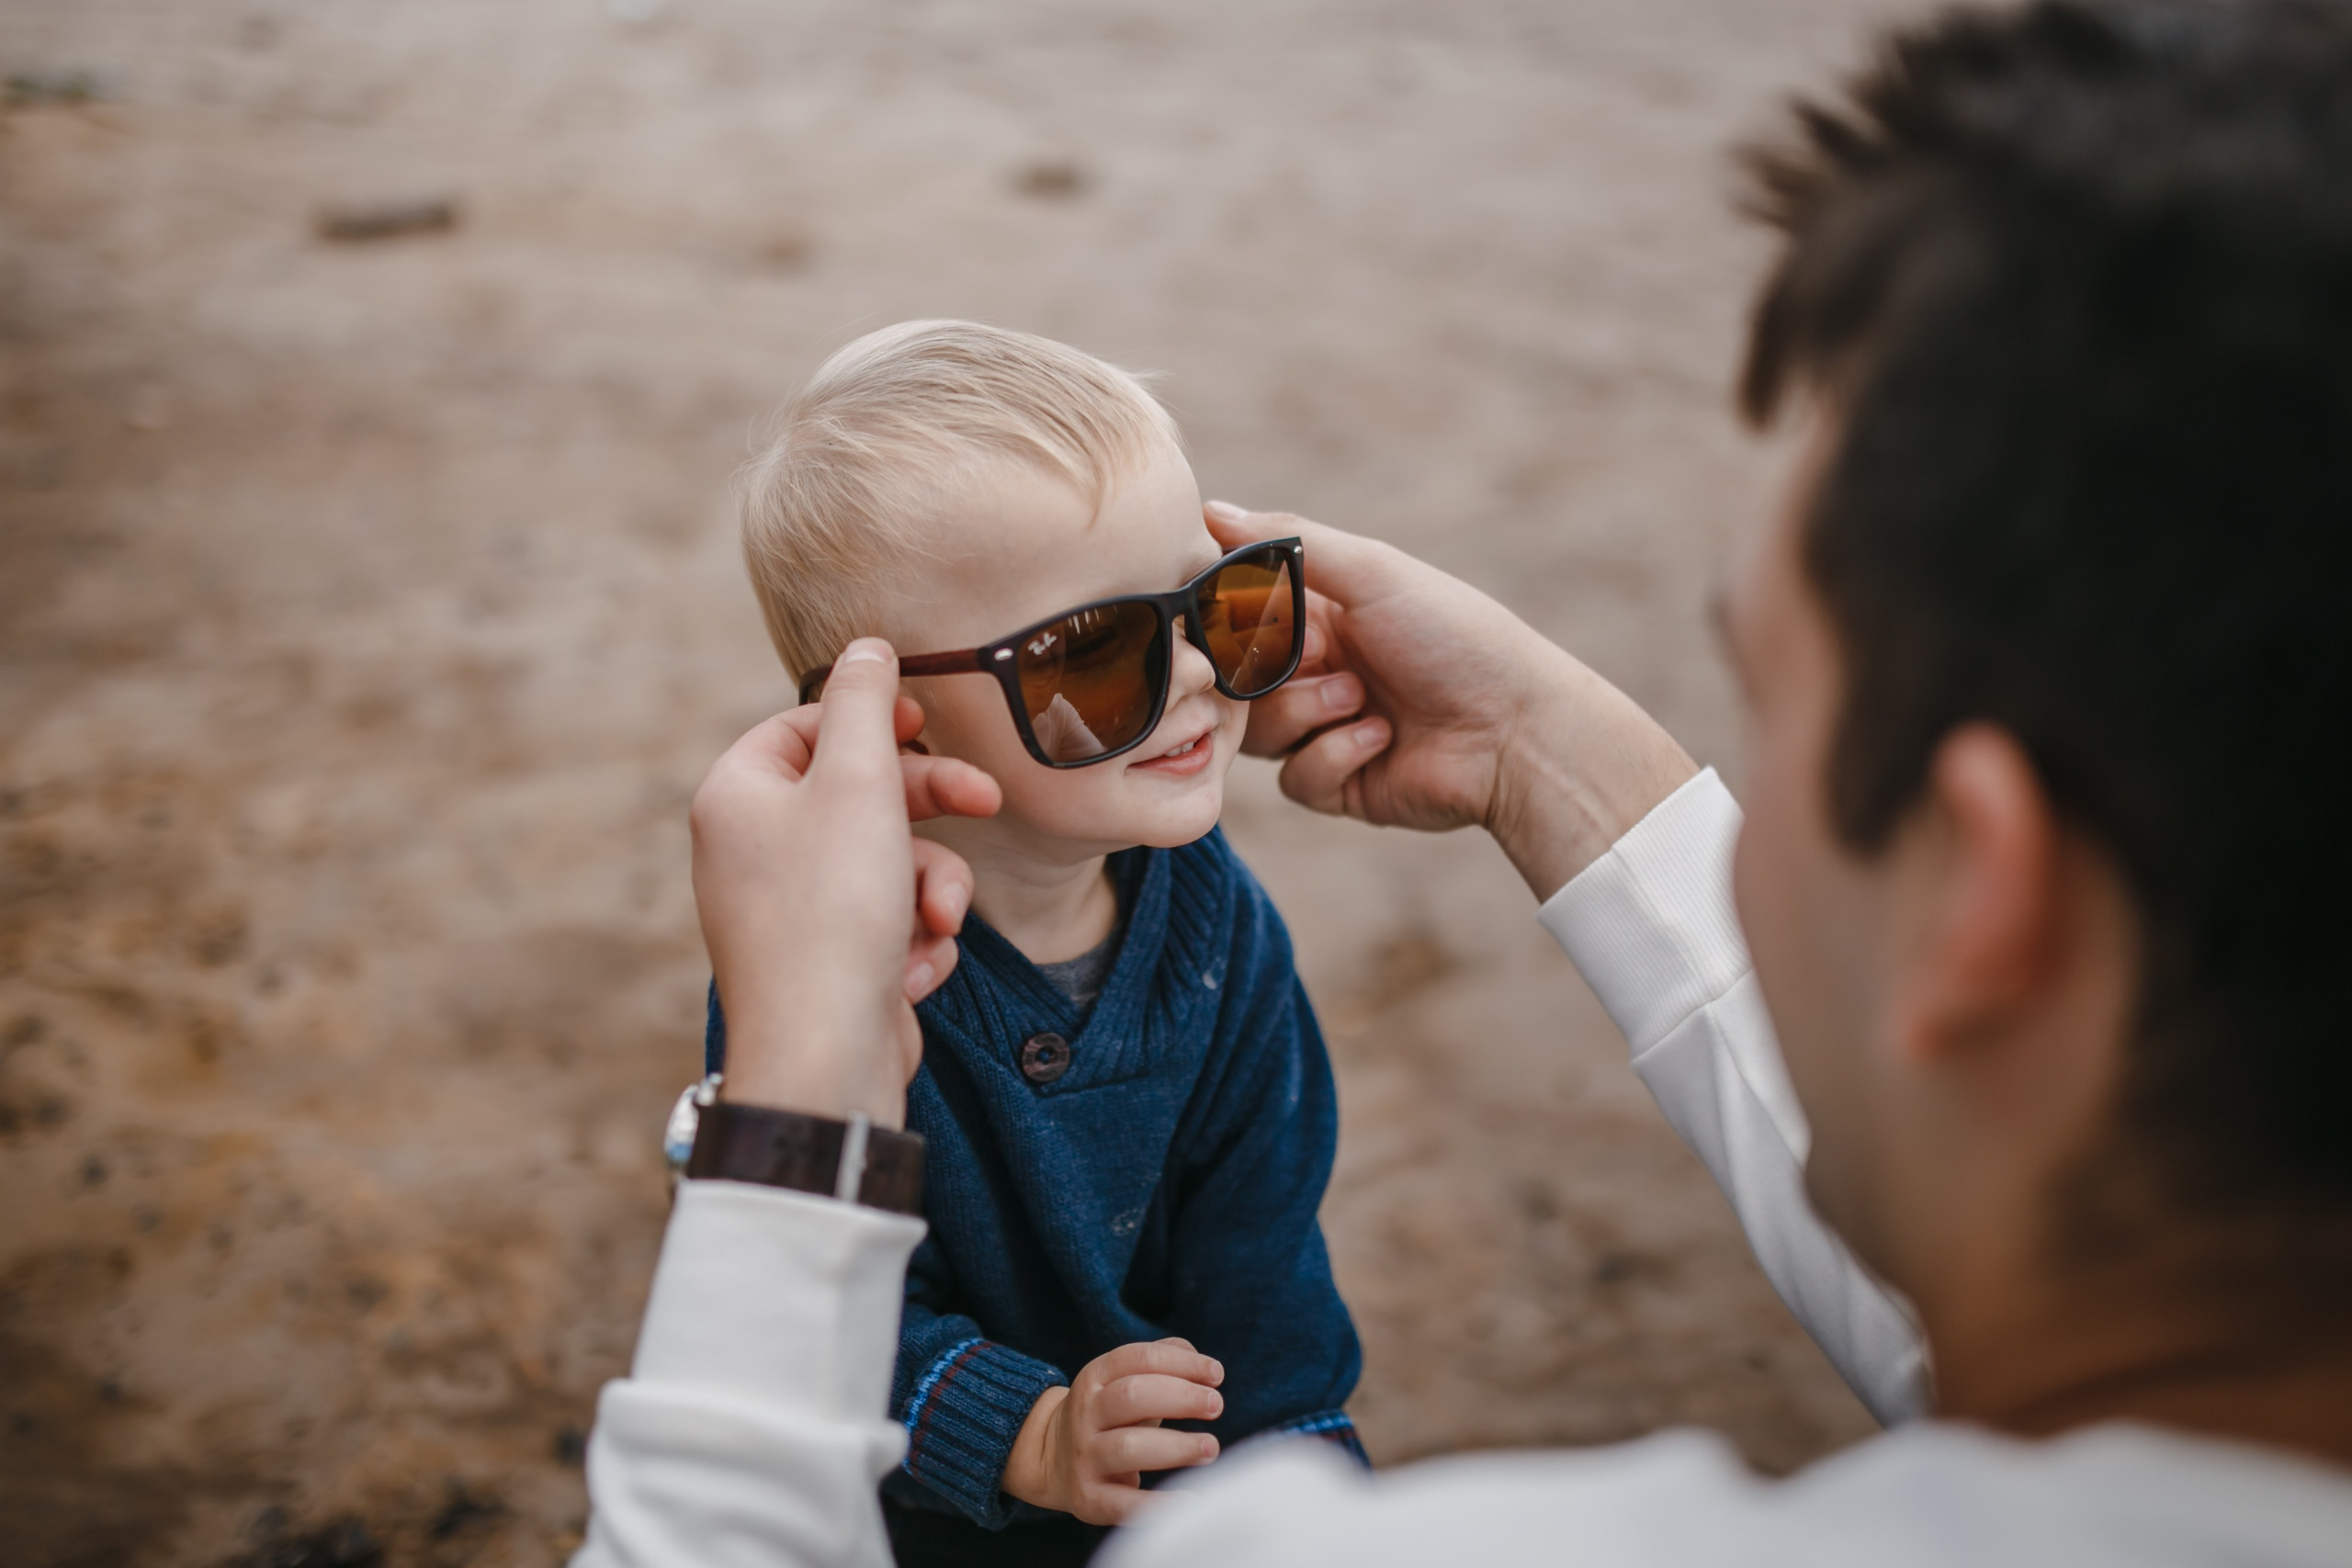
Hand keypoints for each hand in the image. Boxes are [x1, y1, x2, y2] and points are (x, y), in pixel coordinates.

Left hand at [689, 640, 1002, 1126]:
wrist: (825, 1056)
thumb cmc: (831, 915)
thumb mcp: (857, 783)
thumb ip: (864, 705)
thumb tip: (866, 646)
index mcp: (737, 797)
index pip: (806, 726)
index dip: (873, 720)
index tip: (925, 724)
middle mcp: (752, 852)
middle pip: (857, 794)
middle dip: (928, 807)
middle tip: (985, 801)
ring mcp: (788, 913)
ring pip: (888, 863)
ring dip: (932, 888)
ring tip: (940, 922)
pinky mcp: (827, 964)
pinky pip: (888, 924)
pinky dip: (915, 940)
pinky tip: (913, 971)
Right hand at [1001, 1339, 1225, 1525]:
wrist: (1051, 1459)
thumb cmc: (1110, 1415)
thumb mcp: (1123, 1380)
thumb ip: (1163, 1362)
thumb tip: (1205, 1367)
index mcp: (1095, 1378)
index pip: (1139, 1358)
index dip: (1181, 1362)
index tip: (1216, 1374)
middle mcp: (1085, 1413)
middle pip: (1132, 1396)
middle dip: (1181, 1397)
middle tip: (1216, 1405)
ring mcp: (1084, 1456)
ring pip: (1128, 1447)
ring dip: (1177, 1446)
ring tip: (1210, 1448)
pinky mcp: (1087, 1497)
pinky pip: (1123, 1503)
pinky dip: (1158, 1503)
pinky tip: (1190, 1499)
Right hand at [1205, 501, 1697, 897]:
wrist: (1516, 730)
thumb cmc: (1454, 637)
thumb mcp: (1373, 574)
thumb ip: (1287, 542)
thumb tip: (1210, 509)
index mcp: (1321, 614)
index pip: (1235, 614)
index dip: (1225, 618)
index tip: (1226, 612)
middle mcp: (1316, 671)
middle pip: (1234, 679)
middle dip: (1268, 671)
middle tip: (1312, 657)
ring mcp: (1325, 730)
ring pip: (1257, 732)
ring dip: (1306, 711)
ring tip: (1362, 699)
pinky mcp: (1338, 785)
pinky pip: (1294, 778)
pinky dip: (1333, 755)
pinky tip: (1380, 738)